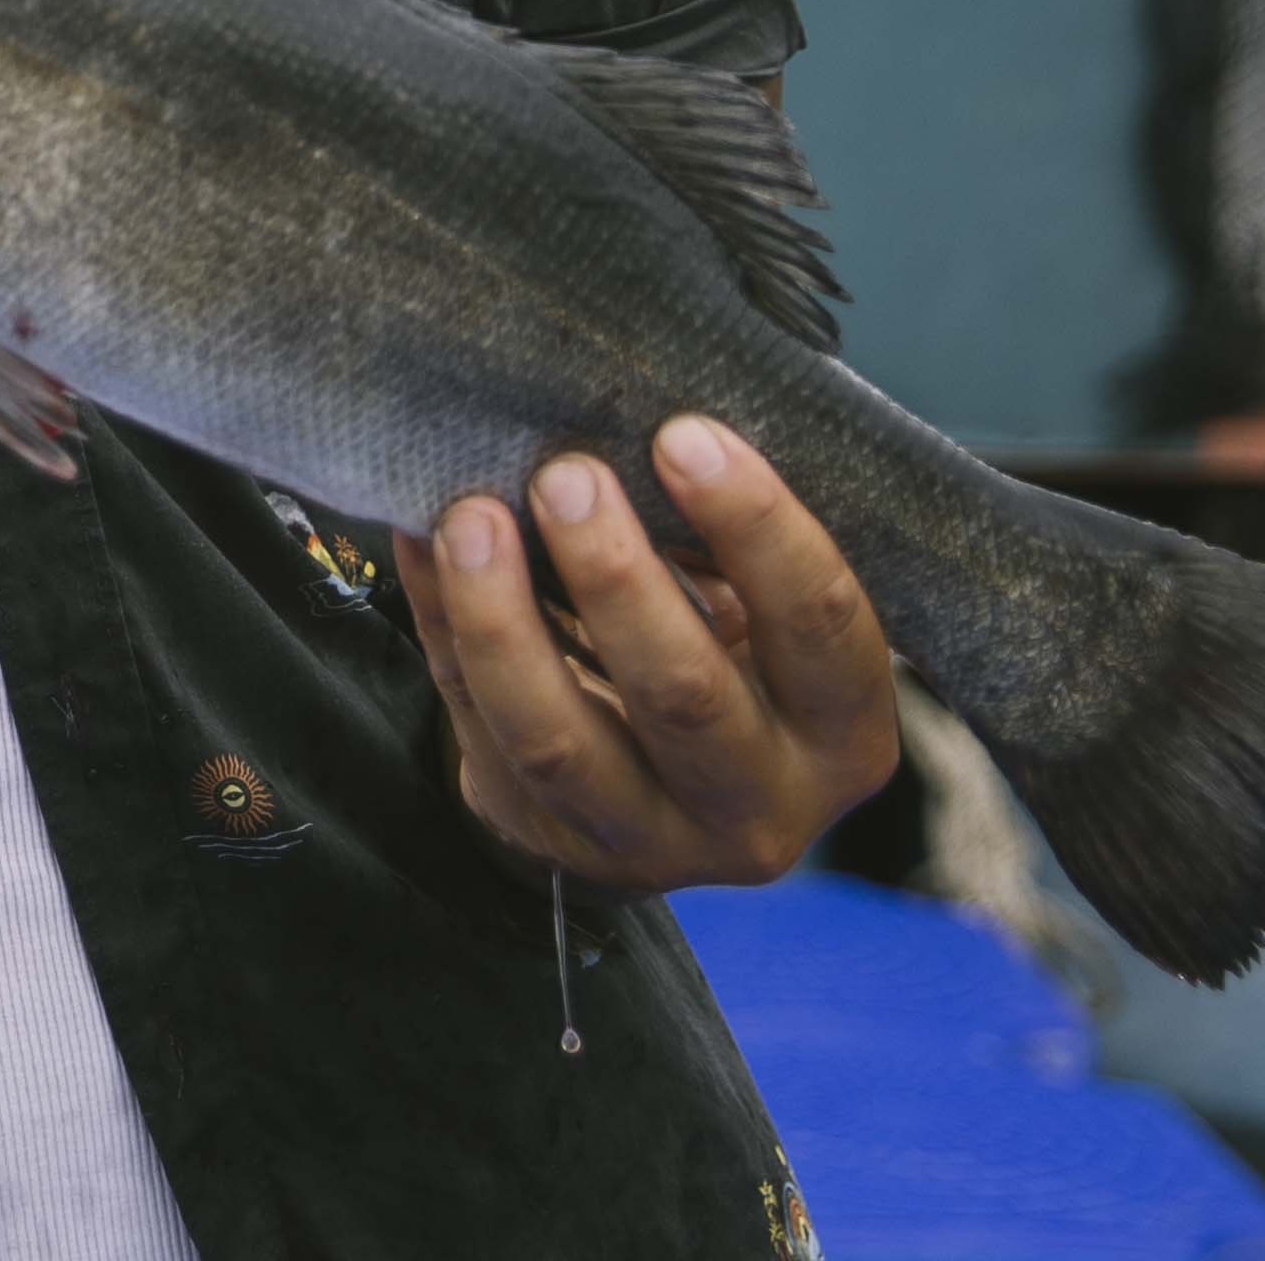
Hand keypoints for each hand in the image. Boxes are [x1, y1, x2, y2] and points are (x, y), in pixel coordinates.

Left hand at [385, 415, 897, 891]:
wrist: (665, 793)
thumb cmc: (730, 658)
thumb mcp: (766, 619)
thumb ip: (730, 545)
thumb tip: (639, 421)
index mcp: (843, 736)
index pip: (821, 625)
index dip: (757, 525)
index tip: (684, 434)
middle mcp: (759, 807)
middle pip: (684, 694)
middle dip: (616, 575)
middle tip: (565, 474)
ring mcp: (647, 842)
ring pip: (559, 739)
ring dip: (504, 617)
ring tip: (469, 517)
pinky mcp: (545, 836)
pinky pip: (478, 727)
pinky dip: (444, 628)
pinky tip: (422, 544)